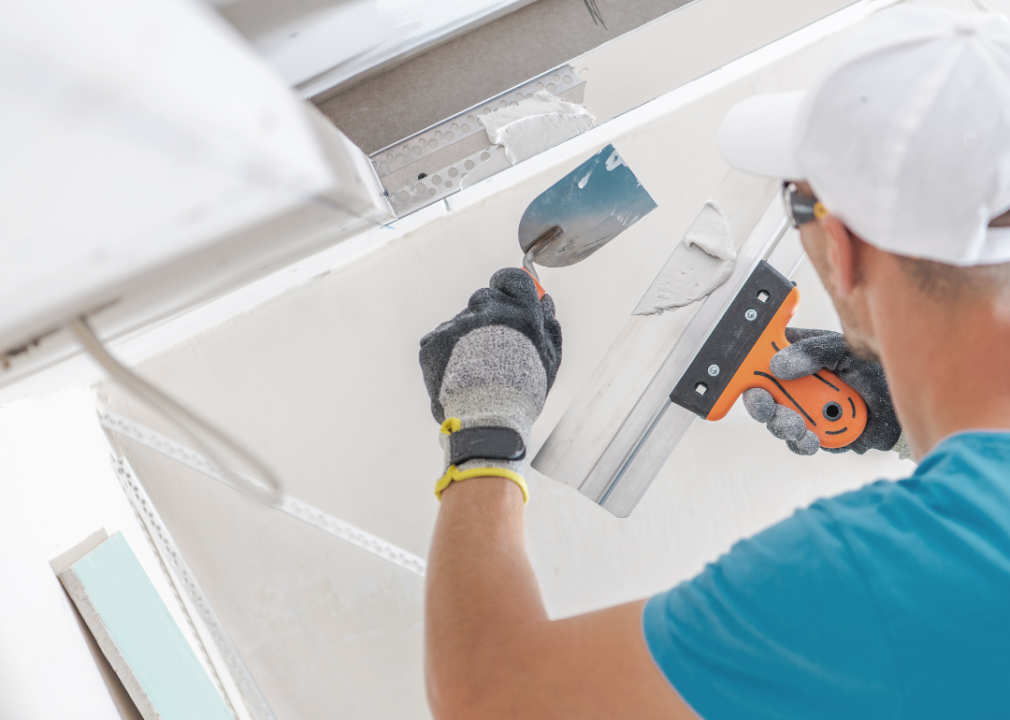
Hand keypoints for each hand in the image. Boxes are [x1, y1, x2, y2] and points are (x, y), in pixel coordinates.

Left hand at [419, 268, 561, 499]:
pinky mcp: (434, 340)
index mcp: (522, 313)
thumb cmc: (522, 394)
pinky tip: (456, 376)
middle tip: (489, 347)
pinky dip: (446, 354)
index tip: (503, 291)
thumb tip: (545, 300)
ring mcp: (459, 324)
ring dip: (466, 339)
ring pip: (461, 322)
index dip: (507, 284)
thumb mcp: (549, 360)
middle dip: (487, 316)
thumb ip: (549, 325)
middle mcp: (490, 311)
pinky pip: (440, 339)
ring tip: (474, 371)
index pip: (513, 279)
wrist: (486, 420)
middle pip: (484, 298)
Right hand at [742, 328, 901, 455]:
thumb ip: (814, 353)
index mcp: (797, 356)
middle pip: (762, 395)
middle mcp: (795, 384)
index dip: (748, 370)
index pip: (761, 360)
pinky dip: (802, 443)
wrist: (902, 408)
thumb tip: (778, 366)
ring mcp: (803, 410)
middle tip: (768, 410)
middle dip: (762, 406)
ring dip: (783, 426)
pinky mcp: (815, 434)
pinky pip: (798, 442)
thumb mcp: (844, 352)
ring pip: (777, 422)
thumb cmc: (875, 370)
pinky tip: (812, 440)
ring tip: (799, 428)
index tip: (751, 381)